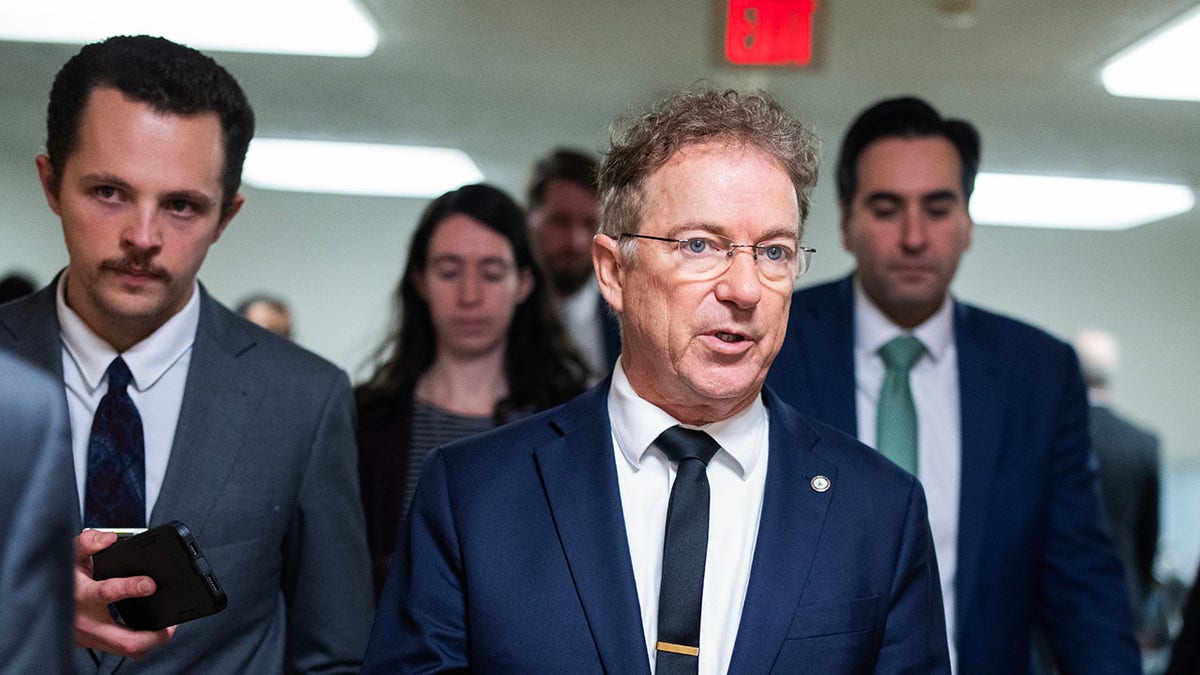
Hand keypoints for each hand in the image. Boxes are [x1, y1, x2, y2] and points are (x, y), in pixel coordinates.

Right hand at [73, 529, 175, 657]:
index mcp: (81, 595)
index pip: (106, 593)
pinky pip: (121, 649)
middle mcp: (87, 621)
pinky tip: (152, 631)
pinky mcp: (96, 644)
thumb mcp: (70, 555)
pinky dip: (140, 642)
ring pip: (126, 650)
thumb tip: (109, 539)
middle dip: (154, 636)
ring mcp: (92, 637)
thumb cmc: (62, 578)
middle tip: (171, 624)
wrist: (41, 603)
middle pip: (125, 640)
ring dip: (151, 642)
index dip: (131, 588)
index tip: (150, 584)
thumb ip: (88, 542)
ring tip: (167, 629)